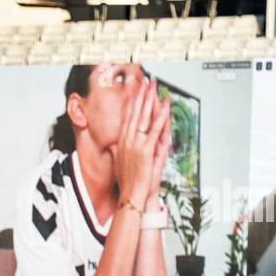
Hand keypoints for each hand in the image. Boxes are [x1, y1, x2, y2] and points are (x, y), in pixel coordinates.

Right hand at [114, 78, 172, 210]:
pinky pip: (154, 129)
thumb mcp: (118, 162)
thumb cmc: (126, 182)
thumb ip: (116, 151)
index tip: (134, 89)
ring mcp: (135, 144)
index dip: (131, 101)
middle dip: (140, 95)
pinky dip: (160, 116)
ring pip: (143, 117)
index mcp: (121, 142)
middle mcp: (126, 140)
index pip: (126, 116)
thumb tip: (111, 144)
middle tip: (145, 80)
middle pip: (134, 112)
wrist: (131, 195)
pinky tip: (164, 105)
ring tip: (154, 86)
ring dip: (150, 99)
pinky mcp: (145, 150)